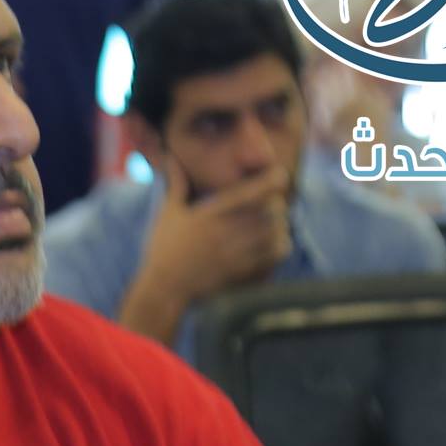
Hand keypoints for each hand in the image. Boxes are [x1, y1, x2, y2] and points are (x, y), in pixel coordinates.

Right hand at [141, 153, 292, 303]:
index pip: (251, 191)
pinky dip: (280, 248)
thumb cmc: (163, 249)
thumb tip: (170, 157)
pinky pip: (273, 257)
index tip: (278, 175)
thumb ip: (176, 184)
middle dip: (278, 204)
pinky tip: (275, 245)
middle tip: (275, 205)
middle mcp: (226, 232)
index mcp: (211, 214)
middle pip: (271, 211)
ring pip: (277, 233)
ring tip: (277, 225)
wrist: (163, 288)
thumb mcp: (168, 214)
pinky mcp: (240, 271)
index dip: (272, 179)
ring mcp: (235, 253)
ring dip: (282, 226)